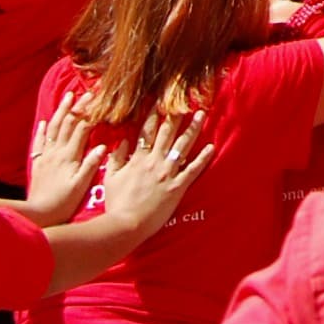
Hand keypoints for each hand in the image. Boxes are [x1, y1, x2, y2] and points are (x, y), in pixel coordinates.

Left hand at [26, 95, 99, 223]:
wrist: (38, 213)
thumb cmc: (63, 202)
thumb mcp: (81, 186)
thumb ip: (90, 165)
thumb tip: (102, 146)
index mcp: (69, 156)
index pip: (81, 129)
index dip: (90, 113)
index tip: (98, 100)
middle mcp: (57, 151)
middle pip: (67, 124)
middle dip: (77, 107)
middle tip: (86, 93)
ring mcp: (46, 155)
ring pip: (53, 128)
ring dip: (60, 111)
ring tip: (67, 97)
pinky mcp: (38, 162)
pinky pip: (39, 142)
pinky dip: (42, 130)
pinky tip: (44, 121)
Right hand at [99, 109, 211, 245]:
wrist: (126, 224)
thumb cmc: (116, 203)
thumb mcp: (111, 177)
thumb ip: (117, 157)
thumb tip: (123, 140)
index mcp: (138, 158)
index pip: (147, 130)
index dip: (154, 113)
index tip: (161, 100)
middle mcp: (154, 161)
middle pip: (167, 132)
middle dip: (177, 114)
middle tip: (186, 100)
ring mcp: (167, 173)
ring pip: (182, 145)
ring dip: (193, 129)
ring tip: (201, 114)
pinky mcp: (177, 187)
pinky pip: (193, 169)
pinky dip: (203, 158)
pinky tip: (212, 147)